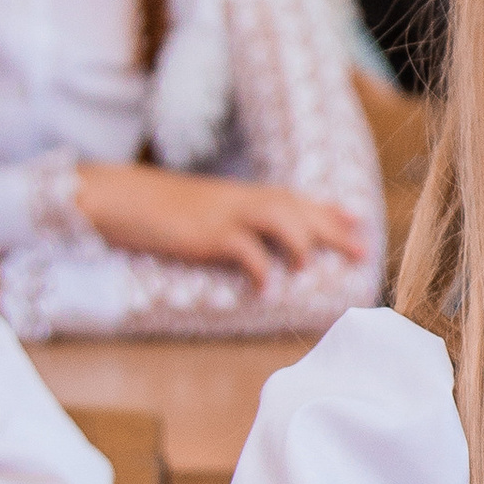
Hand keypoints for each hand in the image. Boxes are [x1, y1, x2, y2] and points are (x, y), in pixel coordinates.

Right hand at [75, 163, 366, 287]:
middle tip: (360, 252)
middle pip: (298, 209)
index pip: (296, 198)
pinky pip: (243, 250)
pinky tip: (264, 289)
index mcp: (243, 194)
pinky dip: (259, 269)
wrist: (123, 198)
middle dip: (332, 229)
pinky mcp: (208, 234)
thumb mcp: (207, 208)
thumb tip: (260, 242)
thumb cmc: (162, 209)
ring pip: (279, 218)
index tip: (357, 221)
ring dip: (300, 243)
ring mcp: (226, 214)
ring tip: (308, 268)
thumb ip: (236, 219)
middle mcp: (242, 199)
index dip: (328, 210)